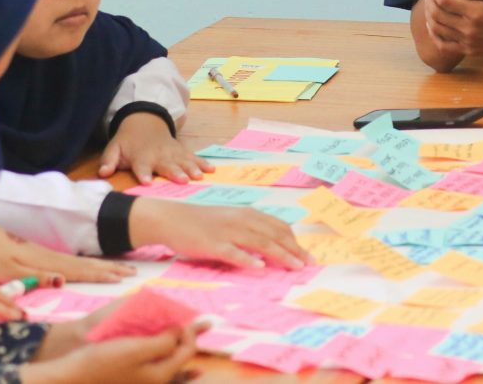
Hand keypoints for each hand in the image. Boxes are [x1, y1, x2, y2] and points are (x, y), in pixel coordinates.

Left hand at [0, 220, 135, 283]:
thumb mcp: (9, 270)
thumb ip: (36, 276)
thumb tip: (62, 280)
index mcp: (46, 263)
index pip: (79, 271)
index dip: (100, 275)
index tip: (121, 278)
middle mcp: (51, 257)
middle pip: (86, 264)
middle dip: (109, 268)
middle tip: (133, 271)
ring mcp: (48, 253)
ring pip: (81, 261)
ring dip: (103, 265)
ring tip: (122, 267)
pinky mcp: (42, 253)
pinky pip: (73, 260)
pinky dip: (88, 263)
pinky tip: (94, 265)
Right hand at [25, 323, 203, 383]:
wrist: (69, 379)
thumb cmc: (101, 362)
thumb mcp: (136, 349)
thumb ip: (164, 342)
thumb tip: (181, 333)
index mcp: (159, 376)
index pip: (186, 351)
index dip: (190, 332)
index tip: (184, 317)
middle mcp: (153, 383)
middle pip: (179, 360)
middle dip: (190, 342)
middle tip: (205, 325)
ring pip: (168, 368)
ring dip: (180, 353)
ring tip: (192, 345)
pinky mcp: (128, 380)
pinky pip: (153, 372)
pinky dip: (164, 361)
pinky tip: (160, 353)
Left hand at [99, 113, 214, 185]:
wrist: (144, 121)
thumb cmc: (128, 141)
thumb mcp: (114, 148)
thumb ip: (108, 161)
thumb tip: (102, 173)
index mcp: (140, 156)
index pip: (141, 166)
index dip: (143, 173)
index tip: (147, 182)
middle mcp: (158, 154)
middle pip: (166, 164)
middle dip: (174, 172)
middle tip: (182, 181)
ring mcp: (172, 152)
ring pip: (183, 160)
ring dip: (191, 168)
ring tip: (199, 176)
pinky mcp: (181, 150)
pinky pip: (193, 156)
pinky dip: (202, 162)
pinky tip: (211, 169)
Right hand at [129, 198, 312, 269]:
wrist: (172, 218)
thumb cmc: (202, 222)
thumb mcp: (229, 220)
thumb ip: (248, 229)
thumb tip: (268, 246)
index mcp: (247, 214)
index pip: (278, 227)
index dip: (294, 241)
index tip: (306, 254)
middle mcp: (242, 220)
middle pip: (274, 235)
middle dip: (295, 250)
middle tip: (309, 264)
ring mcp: (228, 231)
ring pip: (260, 243)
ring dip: (281, 255)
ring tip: (295, 267)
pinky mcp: (213, 244)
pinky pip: (234, 252)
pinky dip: (249, 260)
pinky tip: (260, 268)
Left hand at [422, 0, 482, 55]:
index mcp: (478, 12)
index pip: (445, 0)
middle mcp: (470, 29)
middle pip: (437, 14)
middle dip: (429, 0)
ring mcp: (469, 42)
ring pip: (437, 29)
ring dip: (430, 16)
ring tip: (431, 4)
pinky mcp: (471, 51)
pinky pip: (444, 45)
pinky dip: (435, 35)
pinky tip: (435, 25)